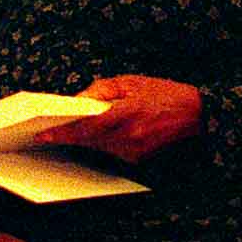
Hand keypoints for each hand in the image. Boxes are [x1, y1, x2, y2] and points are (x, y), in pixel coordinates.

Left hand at [37, 75, 201, 162]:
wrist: (197, 115)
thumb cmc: (165, 95)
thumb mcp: (132, 82)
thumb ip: (101, 90)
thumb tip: (78, 101)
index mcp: (127, 113)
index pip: (87, 127)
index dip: (63, 132)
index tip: (44, 134)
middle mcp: (129, 136)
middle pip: (88, 140)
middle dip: (69, 135)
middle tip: (49, 132)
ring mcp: (134, 151)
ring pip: (97, 148)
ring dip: (85, 139)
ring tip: (74, 128)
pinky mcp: (138, 160)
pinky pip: (110, 152)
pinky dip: (102, 143)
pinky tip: (103, 133)